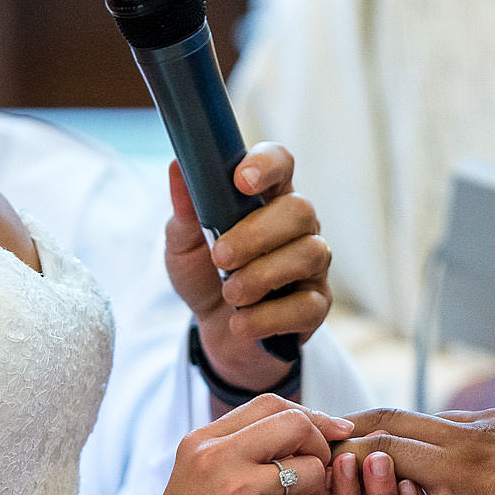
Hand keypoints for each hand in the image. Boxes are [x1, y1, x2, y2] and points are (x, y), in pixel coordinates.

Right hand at [120, 394, 348, 494]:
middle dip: (320, 451)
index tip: (331, 436)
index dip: (309, 418)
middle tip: (312, 486)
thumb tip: (305, 430)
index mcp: (202, 442)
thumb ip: (238, 455)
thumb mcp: (198, 483)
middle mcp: (218, 456)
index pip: (272, 404)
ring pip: (314, 470)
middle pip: (298, 424)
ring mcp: (238, 488)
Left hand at [165, 144, 332, 393]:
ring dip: (263, 275)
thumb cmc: (203, 276)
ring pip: (310, 254)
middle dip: (257, 234)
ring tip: (230, 293)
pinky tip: (242, 322)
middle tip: (220, 257)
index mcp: (266, 198)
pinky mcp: (315, 306)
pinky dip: (269, 316)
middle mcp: (297, 227)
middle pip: (300, 210)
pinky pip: (308, 306)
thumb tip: (178, 166)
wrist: (212, 332)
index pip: (281, 163)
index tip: (240, 181)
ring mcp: (311, 266)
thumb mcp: (183, 244)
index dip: (267, 164)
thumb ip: (184, 210)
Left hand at [316, 406, 494, 494]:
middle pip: (386, 425)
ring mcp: (467, 471)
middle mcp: (472, 437)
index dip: (367, 426)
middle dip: (340, 441)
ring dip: (338, 476)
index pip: (413, 417)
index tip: (335, 440)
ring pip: (381, 457)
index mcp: (491, 426)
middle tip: (301, 462)